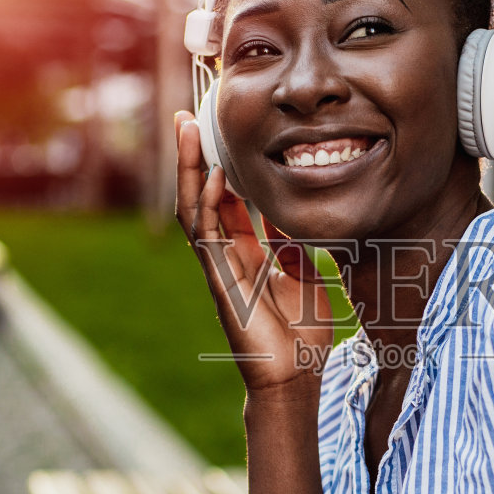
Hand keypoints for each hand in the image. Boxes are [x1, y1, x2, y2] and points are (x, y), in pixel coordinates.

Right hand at [175, 111, 338, 395]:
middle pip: (201, 196)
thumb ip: (294, 247)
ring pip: (194, 210)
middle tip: (189, 116)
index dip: (218, 166)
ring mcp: (219, 269)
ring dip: (189, 169)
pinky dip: (209, 206)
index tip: (218, 132)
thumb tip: (290, 219)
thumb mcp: (305, 276)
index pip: (225, 201)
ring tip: (188, 131)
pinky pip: (207, 238)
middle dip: (192, 157)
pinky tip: (214, 177)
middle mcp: (226, 257)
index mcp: (246, 254)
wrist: (297, 377)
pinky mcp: (220, 285)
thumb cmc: (301, 334)